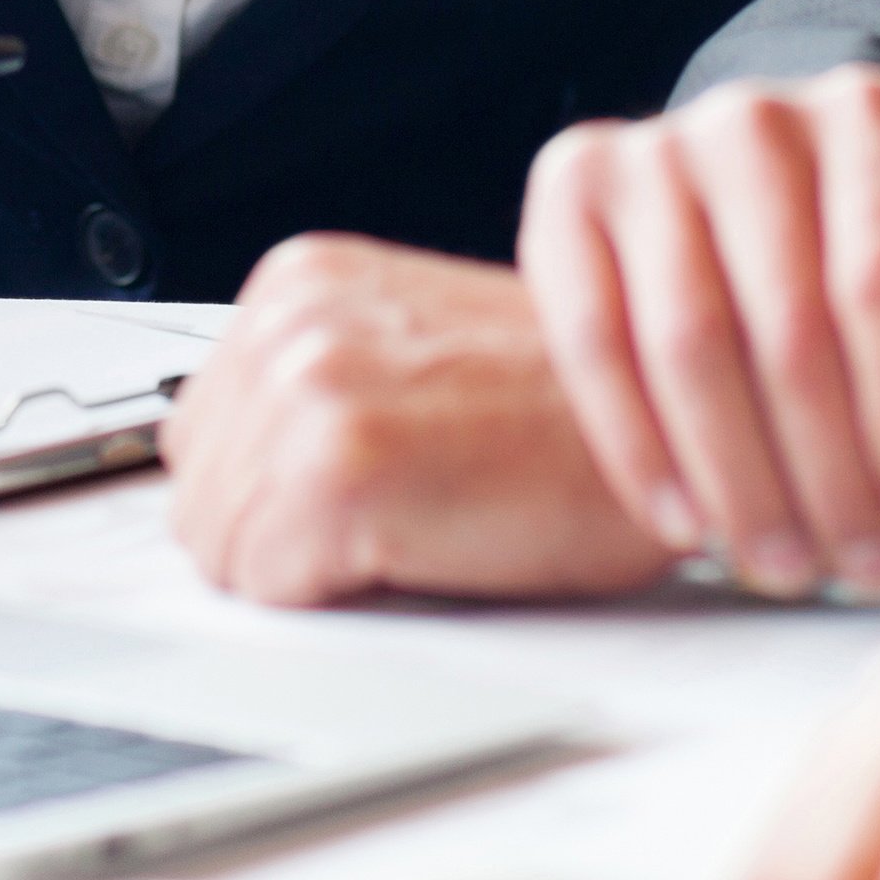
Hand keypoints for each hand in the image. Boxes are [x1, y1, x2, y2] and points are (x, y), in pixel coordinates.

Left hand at [164, 236, 684, 606]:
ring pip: (220, 548)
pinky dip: (333, 599)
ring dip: (306, 571)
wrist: (682, 426)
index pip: (201, 433)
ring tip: (414, 528)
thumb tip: (226, 480)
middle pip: (197, 493)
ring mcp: (310, 383)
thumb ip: (313, 386)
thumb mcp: (414, 357)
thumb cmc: (572, 415)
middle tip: (394, 522)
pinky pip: (266, 585)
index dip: (267, 496)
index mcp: (304, 280)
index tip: (348, 502)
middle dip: (276, 538)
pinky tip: (423, 550)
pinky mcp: (337, 465)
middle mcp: (294, 316)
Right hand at [521, 69, 879, 596]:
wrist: (772, 171)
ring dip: (736, 475)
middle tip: (864, 566)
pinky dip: (633, 442)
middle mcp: (750, 117)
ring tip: (784, 563)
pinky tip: (683, 519)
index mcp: (869, 118)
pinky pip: (587, 336)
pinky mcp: (569, 190)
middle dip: (829, 469)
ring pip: (683, 340)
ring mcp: (649, 149)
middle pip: (785, 323)